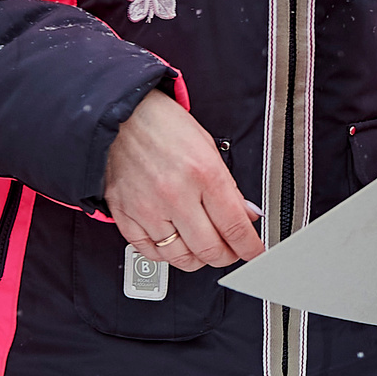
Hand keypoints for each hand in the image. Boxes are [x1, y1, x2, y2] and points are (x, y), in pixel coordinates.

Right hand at [102, 89, 262, 272]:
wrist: (122, 116)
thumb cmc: (165, 127)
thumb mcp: (208, 148)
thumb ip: (229, 186)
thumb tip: (246, 214)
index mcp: (203, 174)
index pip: (234, 225)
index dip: (249, 247)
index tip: (254, 253)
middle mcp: (176, 194)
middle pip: (209, 248)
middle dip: (226, 257)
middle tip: (231, 253)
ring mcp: (148, 208)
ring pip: (179, 257)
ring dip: (197, 259)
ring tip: (203, 250)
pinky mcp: (125, 215)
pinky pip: (149, 252)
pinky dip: (165, 256)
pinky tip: (174, 246)